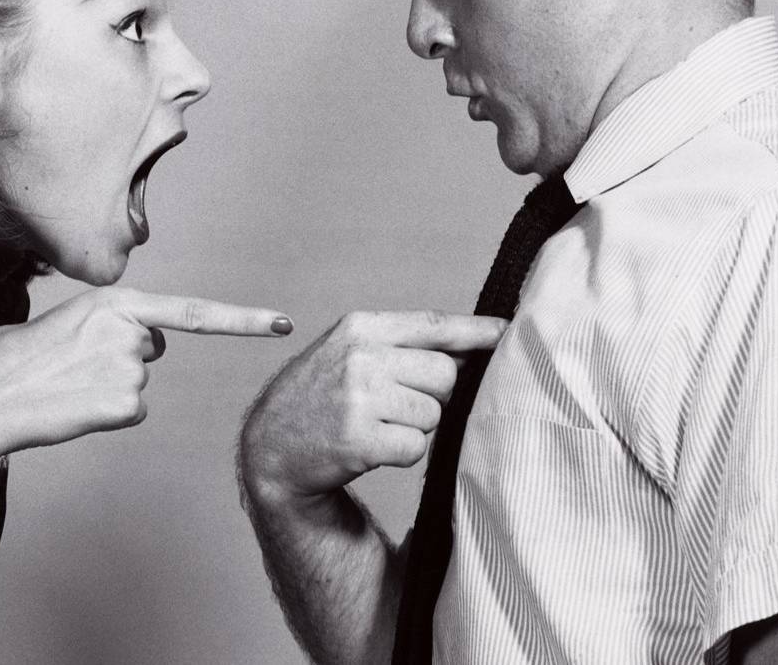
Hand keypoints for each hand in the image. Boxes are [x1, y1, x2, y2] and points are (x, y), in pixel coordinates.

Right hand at [0, 287, 291, 455]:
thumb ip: (106, 325)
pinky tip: (71, 407)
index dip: (243, 320)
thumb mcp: (61, 323)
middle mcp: (130, 331)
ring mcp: (130, 370)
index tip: (282, 324)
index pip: (193, 312)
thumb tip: (142, 345)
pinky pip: (129, 413)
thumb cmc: (7, 361)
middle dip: (124, 357)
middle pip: (153, 349)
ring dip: (107, 389)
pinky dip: (104, 415)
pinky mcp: (124, 407)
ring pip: (138, 385)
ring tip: (63, 385)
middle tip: (71, 365)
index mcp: (114, 301)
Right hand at [238, 310, 505, 505]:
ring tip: (376, 426)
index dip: (476, 331)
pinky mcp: (360, 439)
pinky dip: (402, 454)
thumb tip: (470, 348)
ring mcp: (359, 397)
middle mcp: (361, 356)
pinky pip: (416, 447)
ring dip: (415, 427)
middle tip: (397, 407)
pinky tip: (371, 448)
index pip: (433, 324)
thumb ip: (401, 347)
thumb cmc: (318, 398)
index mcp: (360, 327)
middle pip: (445, 374)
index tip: (507, 331)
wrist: (269, 447)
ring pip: (433, 413)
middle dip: (434, 396)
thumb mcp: (348, 353)